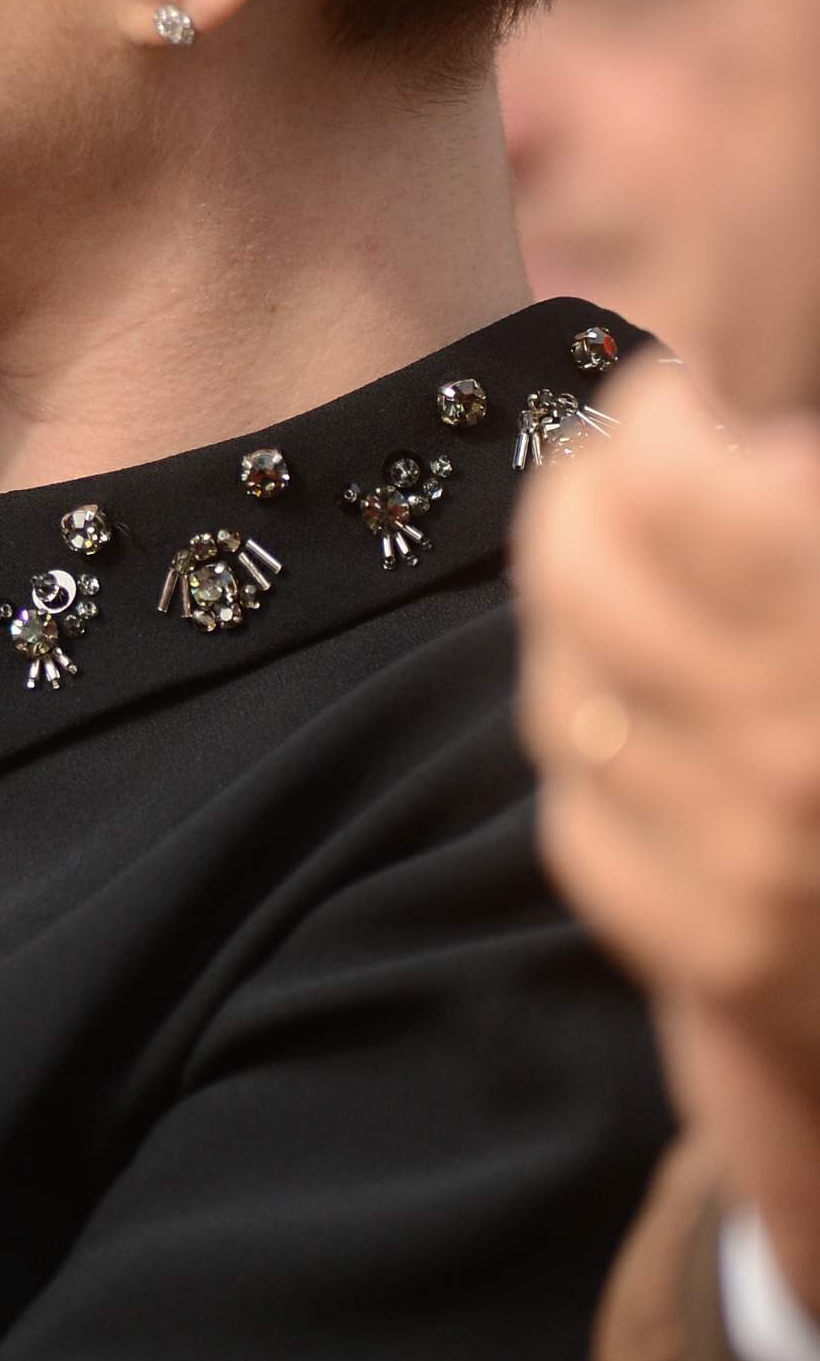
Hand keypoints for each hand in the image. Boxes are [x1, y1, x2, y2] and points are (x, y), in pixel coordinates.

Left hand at [518, 355, 819, 1306]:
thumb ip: (792, 522)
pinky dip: (601, 780)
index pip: (686, 480)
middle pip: (591, 571)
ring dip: (581, 645)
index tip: (671, 405)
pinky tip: (655, 753)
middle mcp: (803, 737)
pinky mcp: (715, 955)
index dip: (657, 426)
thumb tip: (726, 433)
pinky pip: (578, 820)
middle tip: (606, 478)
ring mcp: (756, 857)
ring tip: (634, 613)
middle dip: (580, 504)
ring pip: (566, 696)